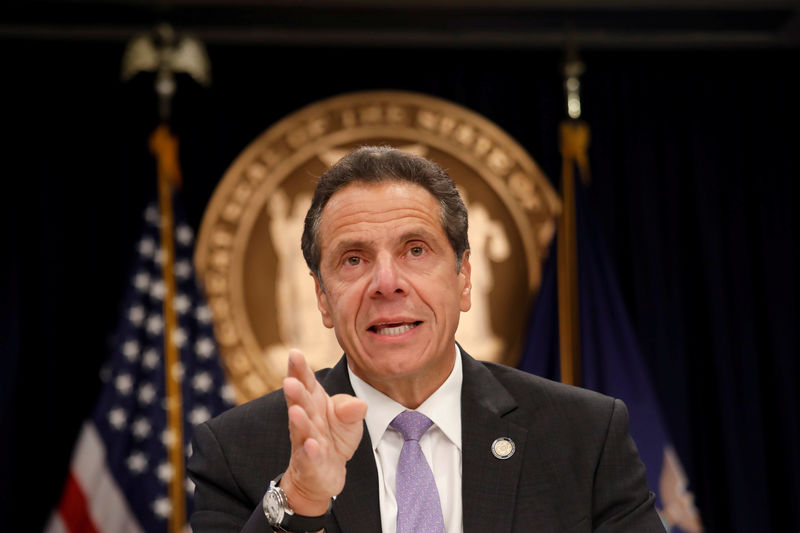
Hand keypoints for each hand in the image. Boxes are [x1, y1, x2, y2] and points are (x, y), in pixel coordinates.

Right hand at [280, 349, 367, 515]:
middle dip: (295, 393)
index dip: (299, 369)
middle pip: (300, 404)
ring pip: (300, 430)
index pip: (305, 382)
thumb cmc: (334, 437)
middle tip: (290, 381)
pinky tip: (311, 445)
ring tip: (296, 411)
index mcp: (314, 401)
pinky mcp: (310, 463)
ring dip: (298, 421)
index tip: (294, 353)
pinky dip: (310, 451)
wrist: (326, 472)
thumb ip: (350, 408)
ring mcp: (305, 441)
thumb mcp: (348, 418)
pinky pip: (309, 456)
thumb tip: (359, 404)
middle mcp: (306, 419)